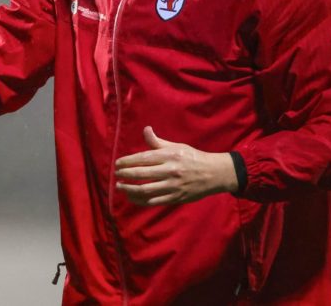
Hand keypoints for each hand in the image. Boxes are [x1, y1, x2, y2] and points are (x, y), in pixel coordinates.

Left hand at [114, 126, 237, 205]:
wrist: (214, 174)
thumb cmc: (193, 157)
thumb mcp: (177, 146)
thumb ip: (158, 142)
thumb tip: (145, 129)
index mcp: (169, 156)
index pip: (143, 158)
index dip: (128, 161)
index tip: (118, 163)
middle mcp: (170, 170)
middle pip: (142, 174)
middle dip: (125, 174)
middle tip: (115, 174)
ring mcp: (173, 186)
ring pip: (146, 189)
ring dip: (129, 189)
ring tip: (120, 186)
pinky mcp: (176, 198)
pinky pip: (154, 201)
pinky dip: (140, 200)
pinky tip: (131, 197)